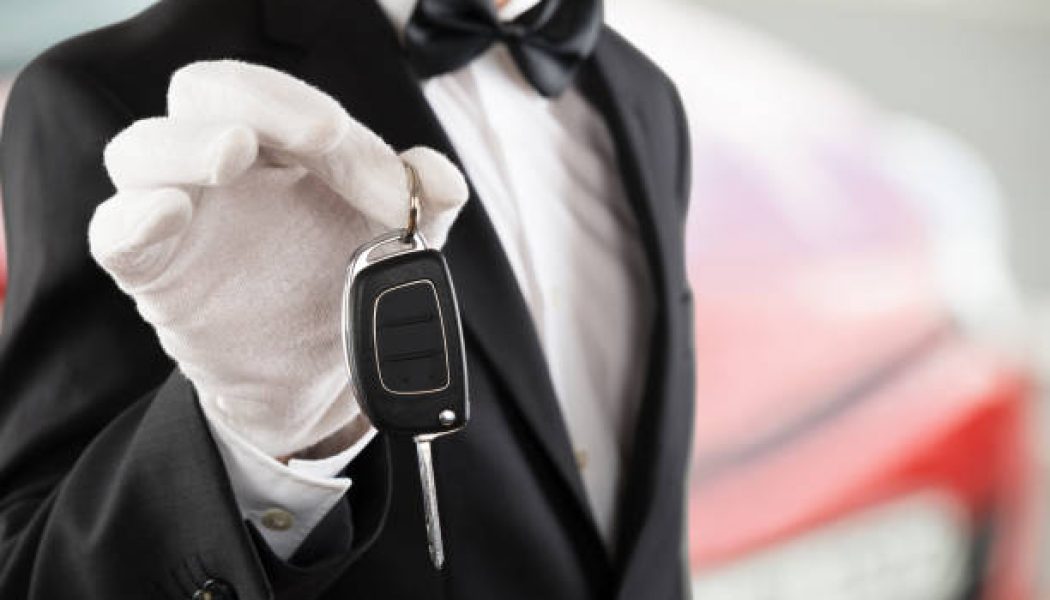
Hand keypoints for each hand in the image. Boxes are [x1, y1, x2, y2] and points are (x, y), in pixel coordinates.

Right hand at [89, 61, 467, 456]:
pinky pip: (114, 235)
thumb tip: (441, 178)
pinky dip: (133, 218)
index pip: (274, 95)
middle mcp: (219, 170)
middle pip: (203, 96)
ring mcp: (178, 219)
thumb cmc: (343, 291)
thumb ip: (425, 206)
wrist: (316, 379)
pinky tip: (170, 212)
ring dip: (186, 144)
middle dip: (258, 101)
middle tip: (322, 135)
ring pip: (140, 151)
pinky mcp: (152, 274)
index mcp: (277, 147)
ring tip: (233, 153)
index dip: (316, 111)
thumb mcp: (399, 245)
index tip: (368, 162)